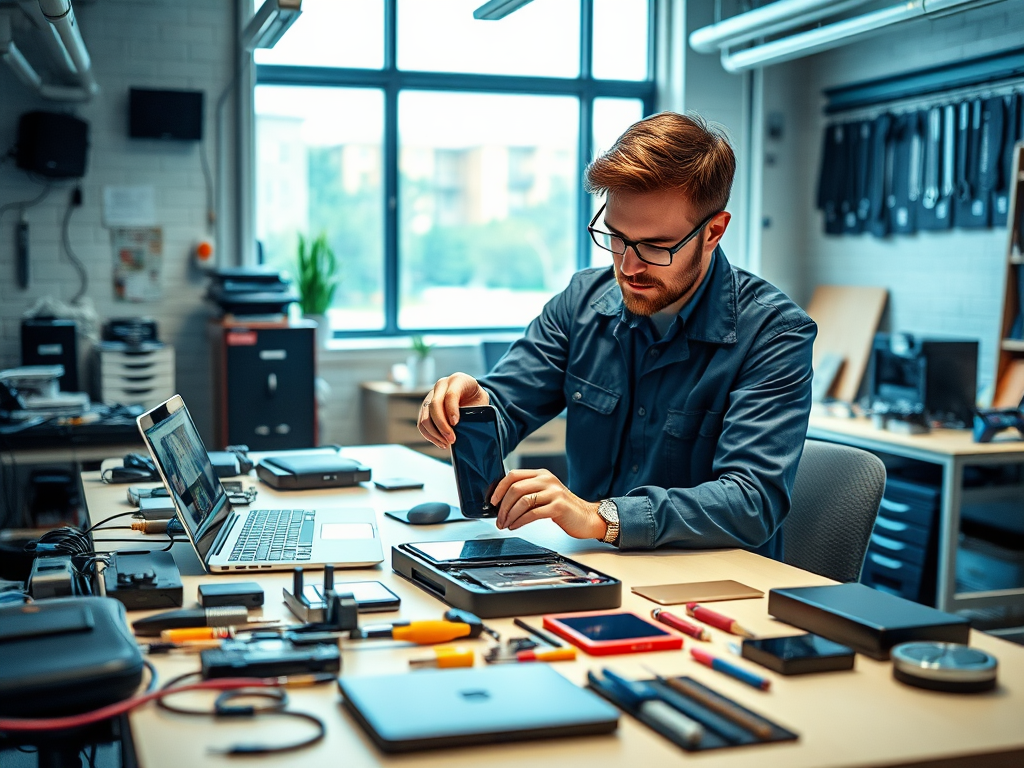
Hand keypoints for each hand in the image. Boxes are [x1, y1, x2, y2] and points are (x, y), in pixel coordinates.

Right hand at [417, 372, 488, 448]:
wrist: (471, 395)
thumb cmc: (477, 400)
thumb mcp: (481, 401)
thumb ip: (475, 411)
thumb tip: (465, 430)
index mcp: (458, 380)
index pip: (450, 395)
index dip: (452, 410)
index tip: (456, 424)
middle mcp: (441, 385)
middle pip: (434, 405)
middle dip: (442, 425)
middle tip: (452, 439)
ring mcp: (431, 396)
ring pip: (425, 416)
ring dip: (435, 433)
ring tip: (447, 444)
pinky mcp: (425, 408)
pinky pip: (421, 423)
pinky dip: (430, 435)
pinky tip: (441, 442)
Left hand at [491, 469, 605, 539]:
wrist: (587, 517)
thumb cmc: (564, 508)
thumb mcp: (546, 493)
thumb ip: (528, 492)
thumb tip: (502, 502)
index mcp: (542, 474)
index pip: (514, 475)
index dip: (500, 488)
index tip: (493, 501)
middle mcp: (547, 480)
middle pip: (516, 488)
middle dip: (503, 506)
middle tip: (498, 519)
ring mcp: (554, 492)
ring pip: (522, 501)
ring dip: (509, 515)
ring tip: (505, 524)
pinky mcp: (558, 506)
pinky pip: (532, 513)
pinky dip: (520, 521)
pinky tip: (515, 526)